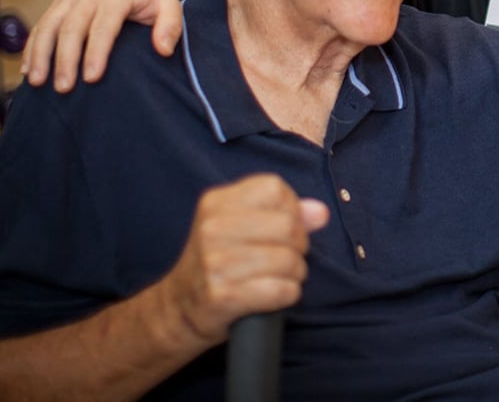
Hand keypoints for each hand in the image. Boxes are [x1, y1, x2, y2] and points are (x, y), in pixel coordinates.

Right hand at [22, 0, 183, 91]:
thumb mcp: (171, 7)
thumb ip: (171, 27)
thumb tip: (163, 49)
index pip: (104, 26)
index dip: (96, 52)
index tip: (92, 77)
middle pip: (72, 27)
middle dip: (65, 59)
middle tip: (64, 88)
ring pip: (50, 24)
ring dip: (41, 53)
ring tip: (37, 81)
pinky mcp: (60, 2)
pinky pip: (42, 24)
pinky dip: (32, 46)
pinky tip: (28, 69)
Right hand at [158, 174, 329, 347]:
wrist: (178, 308)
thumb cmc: (217, 263)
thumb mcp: (241, 227)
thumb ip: (285, 213)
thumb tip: (320, 212)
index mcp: (216, 202)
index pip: (275, 188)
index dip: (291, 208)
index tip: (284, 227)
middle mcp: (212, 228)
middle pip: (287, 225)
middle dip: (299, 245)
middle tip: (287, 256)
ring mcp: (214, 263)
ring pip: (288, 260)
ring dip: (295, 273)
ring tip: (282, 277)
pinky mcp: (222, 296)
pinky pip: (280, 290)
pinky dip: (287, 294)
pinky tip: (275, 294)